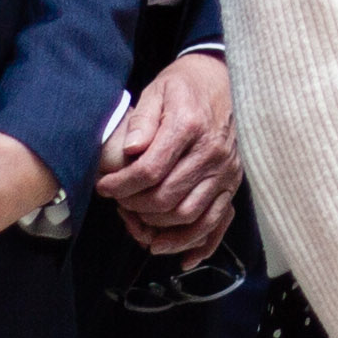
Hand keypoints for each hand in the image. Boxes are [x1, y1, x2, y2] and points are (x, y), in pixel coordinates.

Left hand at [94, 51, 238, 262]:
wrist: (220, 79)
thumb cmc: (183, 86)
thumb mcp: (156, 91)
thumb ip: (142, 120)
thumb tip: (130, 150)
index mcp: (189, 126)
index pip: (150, 170)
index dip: (122, 185)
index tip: (104, 187)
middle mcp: (212, 153)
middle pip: (168, 198)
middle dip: (136, 207)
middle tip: (119, 204)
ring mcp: (226, 172)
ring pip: (190, 216)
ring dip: (160, 229)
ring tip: (138, 224)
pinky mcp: (232, 184)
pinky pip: (218, 222)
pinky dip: (199, 243)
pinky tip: (181, 257)